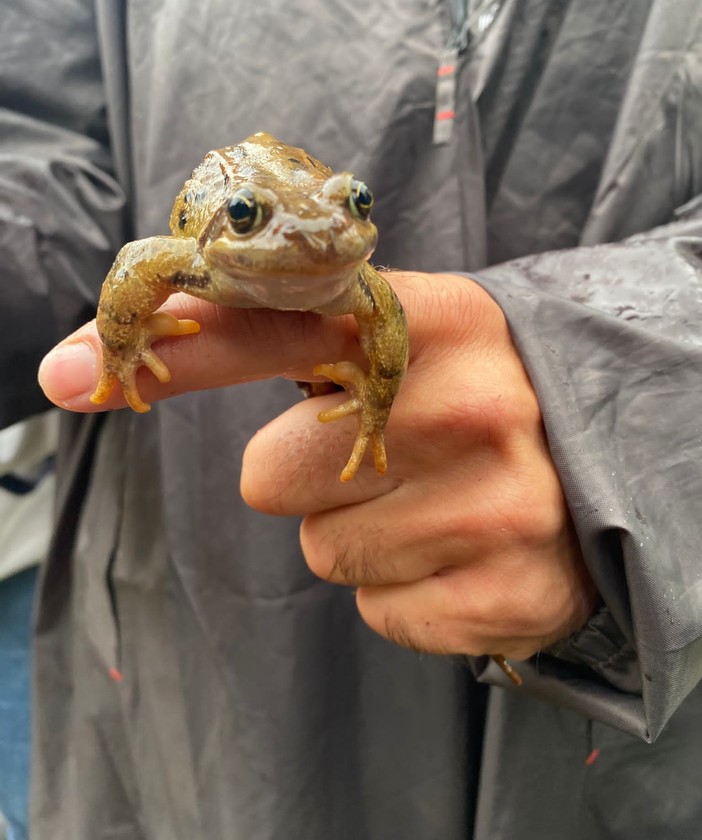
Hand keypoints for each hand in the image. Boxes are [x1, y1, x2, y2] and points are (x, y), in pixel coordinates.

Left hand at [39, 272, 597, 660]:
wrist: (605, 463)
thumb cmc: (473, 396)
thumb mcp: (410, 342)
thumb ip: (296, 335)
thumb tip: (143, 348)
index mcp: (442, 320)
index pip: (281, 328)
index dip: (180, 345)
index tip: (77, 369)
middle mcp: (475, 407)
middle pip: (272, 473)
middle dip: (305, 472)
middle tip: (385, 454)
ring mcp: (501, 507)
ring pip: (323, 550)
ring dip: (357, 531)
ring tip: (432, 500)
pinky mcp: (510, 593)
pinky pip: (377, 610)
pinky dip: (401, 587)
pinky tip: (458, 550)